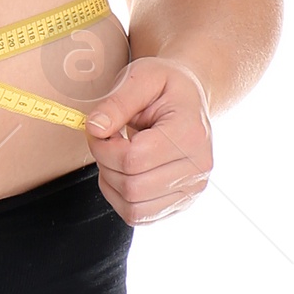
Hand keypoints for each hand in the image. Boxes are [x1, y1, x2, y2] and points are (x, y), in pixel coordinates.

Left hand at [85, 56, 211, 226]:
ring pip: (133, 208)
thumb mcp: (142, 77)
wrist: (190, 98)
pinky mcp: (181, 204)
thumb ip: (117, 102)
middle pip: (132, 188)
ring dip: (111, 184)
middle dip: (106, 166)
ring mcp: (193, 190)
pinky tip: (123, 173)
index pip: (133, 160)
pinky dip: (120, 198)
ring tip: (116, 157)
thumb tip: (94, 128)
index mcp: (190, 134)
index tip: (100, 130)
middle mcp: (199, 167)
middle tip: (107, 141)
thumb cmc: (166, 86)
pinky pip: (139, 216)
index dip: (103, 148)